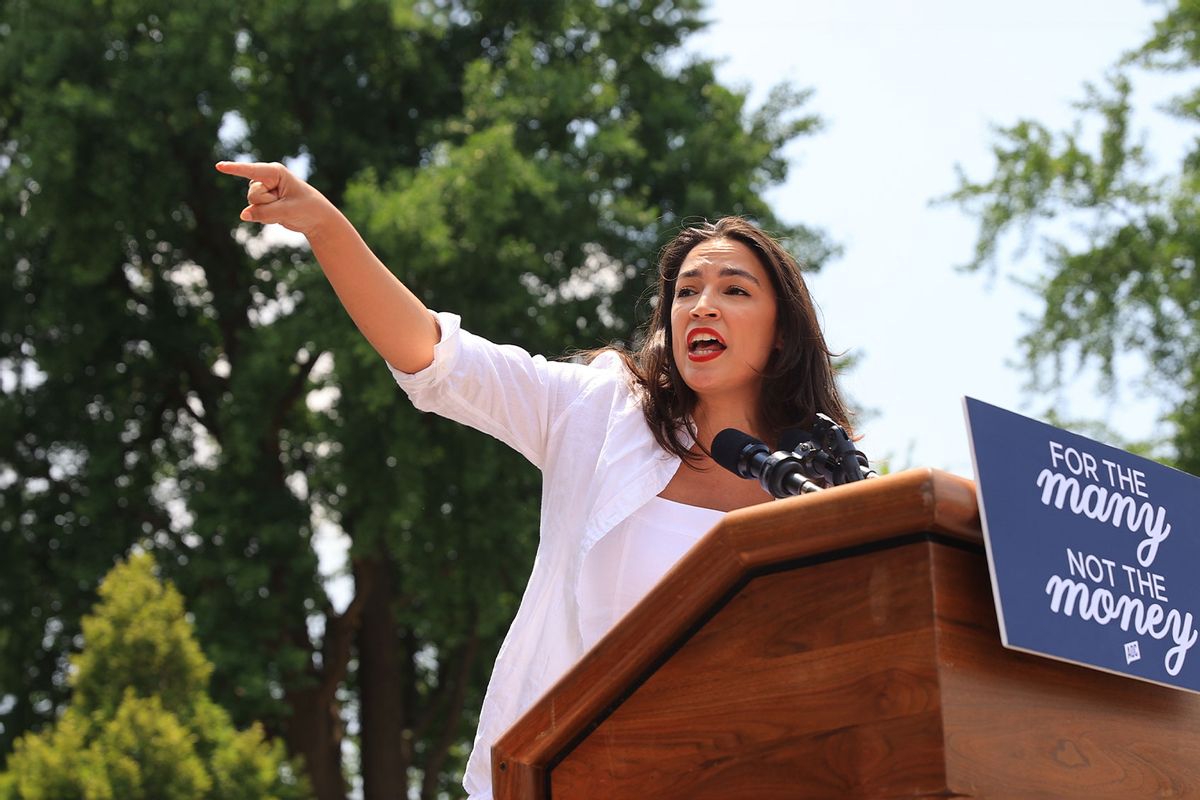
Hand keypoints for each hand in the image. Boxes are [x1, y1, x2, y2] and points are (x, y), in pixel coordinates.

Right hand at [214, 160, 336, 237]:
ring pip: (252, 204)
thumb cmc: (307, 208)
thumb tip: (243, 215)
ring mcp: (263, 190)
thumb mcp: (287, 211)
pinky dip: (267, 217)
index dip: (234, 169)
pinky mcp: (262, 202)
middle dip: (266, 204)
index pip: (251, 171)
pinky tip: (279, 214)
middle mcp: (266, 178)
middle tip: (285, 203)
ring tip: (284, 208)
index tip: (219, 166)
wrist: (316, 218)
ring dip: (268, 211)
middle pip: (253, 195)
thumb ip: (264, 212)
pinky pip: (255, 213)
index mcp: (275, 172)